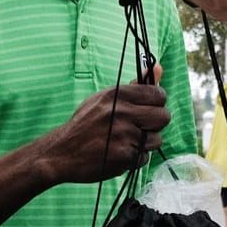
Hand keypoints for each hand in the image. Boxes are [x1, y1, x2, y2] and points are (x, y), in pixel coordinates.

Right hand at [36, 73, 172, 184]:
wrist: (62, 151)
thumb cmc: (86, 123)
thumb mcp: (105, 99)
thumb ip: (135, 86)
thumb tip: (158, 68)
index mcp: (118, 94)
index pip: (158, 95)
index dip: (157, 103)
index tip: (149, 109)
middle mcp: (122, 112)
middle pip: (163, 117)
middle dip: (156, 124)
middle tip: (141, 127)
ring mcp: (124, 135)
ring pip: (156, 139)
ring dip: (145, 143)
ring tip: (125, 141)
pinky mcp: (124, 156)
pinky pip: (144, 157)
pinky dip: (134, 158)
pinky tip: (118, 153)